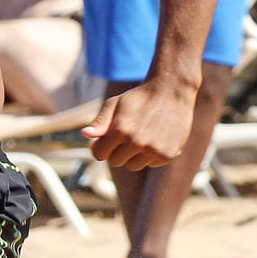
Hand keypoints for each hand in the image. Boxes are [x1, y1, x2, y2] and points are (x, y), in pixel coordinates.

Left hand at [81, 82, 195, 169]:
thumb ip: (100, 122)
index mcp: (120, 129)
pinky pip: (151, 164)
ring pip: (133, 165)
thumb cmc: (139, 98)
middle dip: (117, 150)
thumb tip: (85, 134)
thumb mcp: (115, 104)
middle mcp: (137, 142)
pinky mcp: (168, 155)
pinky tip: (156, 138)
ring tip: (141, 136)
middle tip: (127, 135)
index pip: (99, 154)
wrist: (172, 91)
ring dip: (133, 155)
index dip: (101, 147)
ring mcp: (154, 150)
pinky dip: (150, 155)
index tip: (107, 140)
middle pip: (115, 161)